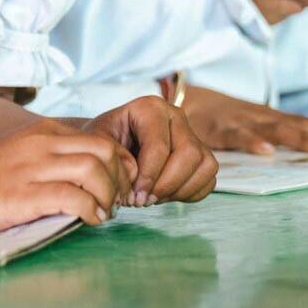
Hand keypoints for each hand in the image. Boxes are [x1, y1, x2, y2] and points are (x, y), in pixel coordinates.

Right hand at [0, 118, 131, 235]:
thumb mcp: (21, 152)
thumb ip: (52, 156)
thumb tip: (89, 175)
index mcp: (45, 131)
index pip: (103, 140)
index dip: (121, 165)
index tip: (121, 187)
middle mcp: (43, 143)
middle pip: (106, 150)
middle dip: (121, 179)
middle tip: (117, 202)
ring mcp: (33, 167)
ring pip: (95, 170)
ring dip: (108, 196)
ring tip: (103, 214)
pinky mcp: (24, 194)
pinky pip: (73, 197)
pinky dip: (90, 210)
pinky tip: (87, 220)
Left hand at [86, 96, 217, 205]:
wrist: (111, 145)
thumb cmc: (104, 142)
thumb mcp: (97, 144)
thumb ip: (112, 156)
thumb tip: (134, 175)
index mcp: (150, 108)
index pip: (159, 146)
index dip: (148, 177)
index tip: (132, 197)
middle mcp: (176, 116)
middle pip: (189, 154)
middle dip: (166, 184)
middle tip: (143, 200)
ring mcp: (191, 134)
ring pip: (205, 165)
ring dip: (180, 190)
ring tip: (154, 197)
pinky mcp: (200, 155)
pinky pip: (209, 179)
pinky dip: (191, 193)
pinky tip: (166, 195)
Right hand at [181, 85, 307, 154]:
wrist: (177, 98)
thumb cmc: (216, 116)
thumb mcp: (247, 124)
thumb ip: (268, 135)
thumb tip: (295, 152)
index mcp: (268, 118)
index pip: (305, 123)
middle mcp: (260, 117)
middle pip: (298, 125)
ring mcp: (241, 121)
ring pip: (274, 130)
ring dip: (299, 137)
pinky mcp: (219, 129)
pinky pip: (237, 137)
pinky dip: (252, 143)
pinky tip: (267, 153)